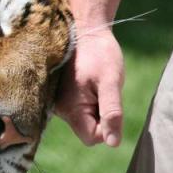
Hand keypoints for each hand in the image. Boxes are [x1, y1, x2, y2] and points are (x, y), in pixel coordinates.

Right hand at [54, 27, 124, 146]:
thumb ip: (111, 112)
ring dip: (96, 106)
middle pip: (88, 130)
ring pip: (85, 119)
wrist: (85, 29)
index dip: (108, 127)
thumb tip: (114, 144)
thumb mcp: (111, 82)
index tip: (110, 103)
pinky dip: (90, 99)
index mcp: (70, 109)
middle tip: (103, 89)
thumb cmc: (100, 54)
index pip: (92, 138)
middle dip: (101, 115)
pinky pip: (80, 109)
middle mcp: (59, 109)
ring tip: (96, 83)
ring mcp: (58, 103)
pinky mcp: (61, 96)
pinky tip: (90, 82)